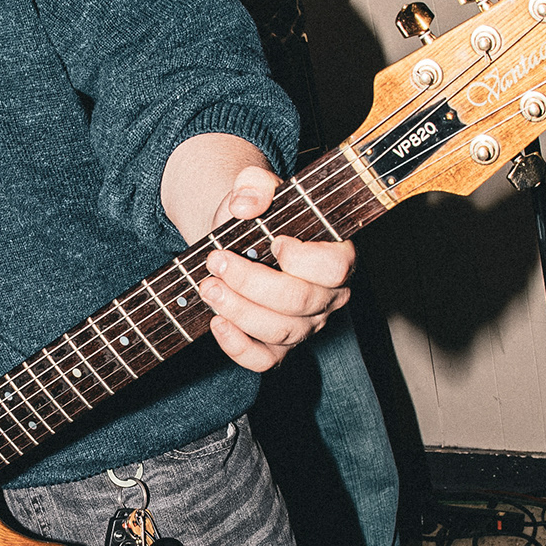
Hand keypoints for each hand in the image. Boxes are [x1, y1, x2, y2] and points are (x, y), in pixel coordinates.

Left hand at [195, 163, 353, 372]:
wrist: (239, 240)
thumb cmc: (259, 216)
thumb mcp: (257, 188)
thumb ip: (255, 184)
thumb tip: (245, 204)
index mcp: (337, 255)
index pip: (333, 267)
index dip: (302, 258)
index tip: (273, 241)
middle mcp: (328, 295)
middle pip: (300, 300)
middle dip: (251, 283)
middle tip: (216, 262)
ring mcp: (306, 325)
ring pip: (281, 331)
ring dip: (238, 310)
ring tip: (207, 286)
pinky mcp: (279, 346)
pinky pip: (265, 361)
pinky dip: (238, 348)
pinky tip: (216, 322)